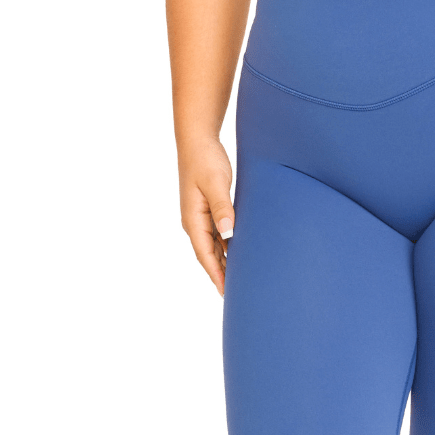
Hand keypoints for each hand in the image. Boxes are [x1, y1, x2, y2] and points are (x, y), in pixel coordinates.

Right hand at [178, 136, 235, 296]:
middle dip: (221, 274)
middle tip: (238, 294)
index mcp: (193, 219)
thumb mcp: (215, 183)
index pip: (205, 255)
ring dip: (225, 261)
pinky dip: (227, 245)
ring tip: (241, 278)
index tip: (227, 294)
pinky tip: (239, 251)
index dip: (216, 275)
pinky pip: (218, 233)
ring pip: (214, 245)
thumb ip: (223, 207)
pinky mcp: (209, 207)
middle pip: (209, 254)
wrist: (198, 140)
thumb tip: (228, 233)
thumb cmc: (206, 160)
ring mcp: (201, 215)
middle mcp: (195, 221)